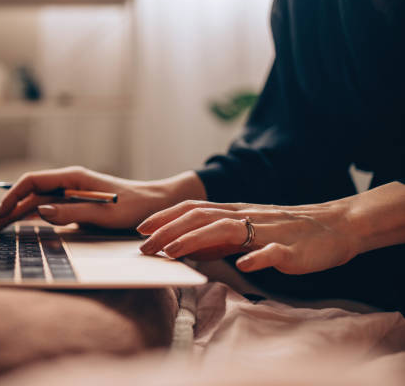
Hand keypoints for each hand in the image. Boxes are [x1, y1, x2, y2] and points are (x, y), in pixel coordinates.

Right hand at [0, 167, 206, 230]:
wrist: (155, 205)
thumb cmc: (133, 206)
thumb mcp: (105, 212)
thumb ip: (73, 211)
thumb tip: (40, 211)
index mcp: (73, 178)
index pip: (33, 181)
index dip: (13, 196)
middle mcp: (68, 183)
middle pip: (30, 194)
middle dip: (7, 208)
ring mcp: (70, 195)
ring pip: (35, 202)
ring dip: (14, 214)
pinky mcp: (74, 206)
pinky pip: (46, 210)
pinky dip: (29, 217)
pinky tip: (15, 222)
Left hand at [136, 199, 360, 274]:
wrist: (334, 227)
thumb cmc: (287, 232)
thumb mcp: (247, 233)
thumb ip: (219, 240)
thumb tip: (188, 249)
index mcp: (236, 213)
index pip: (194, 210)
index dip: (166, 218)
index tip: (141, 229)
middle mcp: (247, 217)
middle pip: (202, 217)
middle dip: (169, 231)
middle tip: (144, 246)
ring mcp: (268, 232)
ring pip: (228, 230)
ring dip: (196, 240)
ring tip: (172, 253)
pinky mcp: (290, 249)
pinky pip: (272, 252)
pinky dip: (256, 258)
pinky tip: (242, 266)